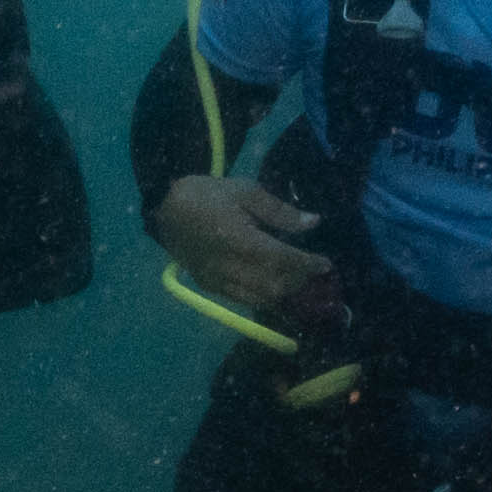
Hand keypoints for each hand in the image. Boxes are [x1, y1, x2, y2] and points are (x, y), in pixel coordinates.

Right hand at [149, 173, 332, 323]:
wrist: (165, 207)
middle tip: (312, 271)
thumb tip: (313, 223)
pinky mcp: (208, 286)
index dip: (307, 264)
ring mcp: (216, 279)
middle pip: (274, 285)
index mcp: (238, 238)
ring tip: (297, 281)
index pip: (282, 260)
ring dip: (283, 293)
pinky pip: (243, 300)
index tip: (325, 264)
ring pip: (260, 298)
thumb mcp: (246, 191)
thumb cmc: (208, 193)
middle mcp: (227, 265)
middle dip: (298, 281)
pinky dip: (264, 296)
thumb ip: (280, 212)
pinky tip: (274, 287)